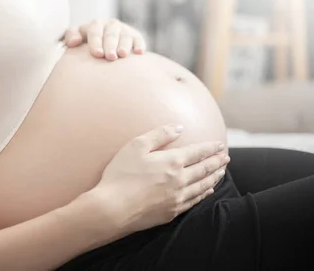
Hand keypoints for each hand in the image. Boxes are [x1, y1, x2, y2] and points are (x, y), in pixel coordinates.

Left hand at [63, 19, 146, 60]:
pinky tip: (139, 52)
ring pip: (125, 36)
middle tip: (110, 57)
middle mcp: (110, 25)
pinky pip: (138, 39)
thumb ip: (71, 37)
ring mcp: (123, 30)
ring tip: (122, 55)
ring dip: (124, 45)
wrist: (102, 43)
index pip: (95, 31)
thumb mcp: (77, 37)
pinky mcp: (135, 36)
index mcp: (95, 24)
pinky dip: (139, 45)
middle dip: (110, 45)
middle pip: (111, 35)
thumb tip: (74, 41)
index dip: (95, 42)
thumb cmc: (86, 42)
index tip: (96, 53)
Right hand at [86, 125, 228, 240]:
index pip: (198, 152)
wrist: (113, 208)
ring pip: (203, 186)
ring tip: (222, 171)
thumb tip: (179, 127)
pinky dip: (205, 194)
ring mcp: (178, 197)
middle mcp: (180, 180)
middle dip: (217, 162)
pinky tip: (208, 191)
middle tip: (226, 157)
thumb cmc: (121, 175)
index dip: (210, 148)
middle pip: (204, 169)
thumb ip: (159, 135)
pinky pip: (195, 200)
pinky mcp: (172, 211)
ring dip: (214, 177)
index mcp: (172, 162)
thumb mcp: (136, 146)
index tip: (220, 144)